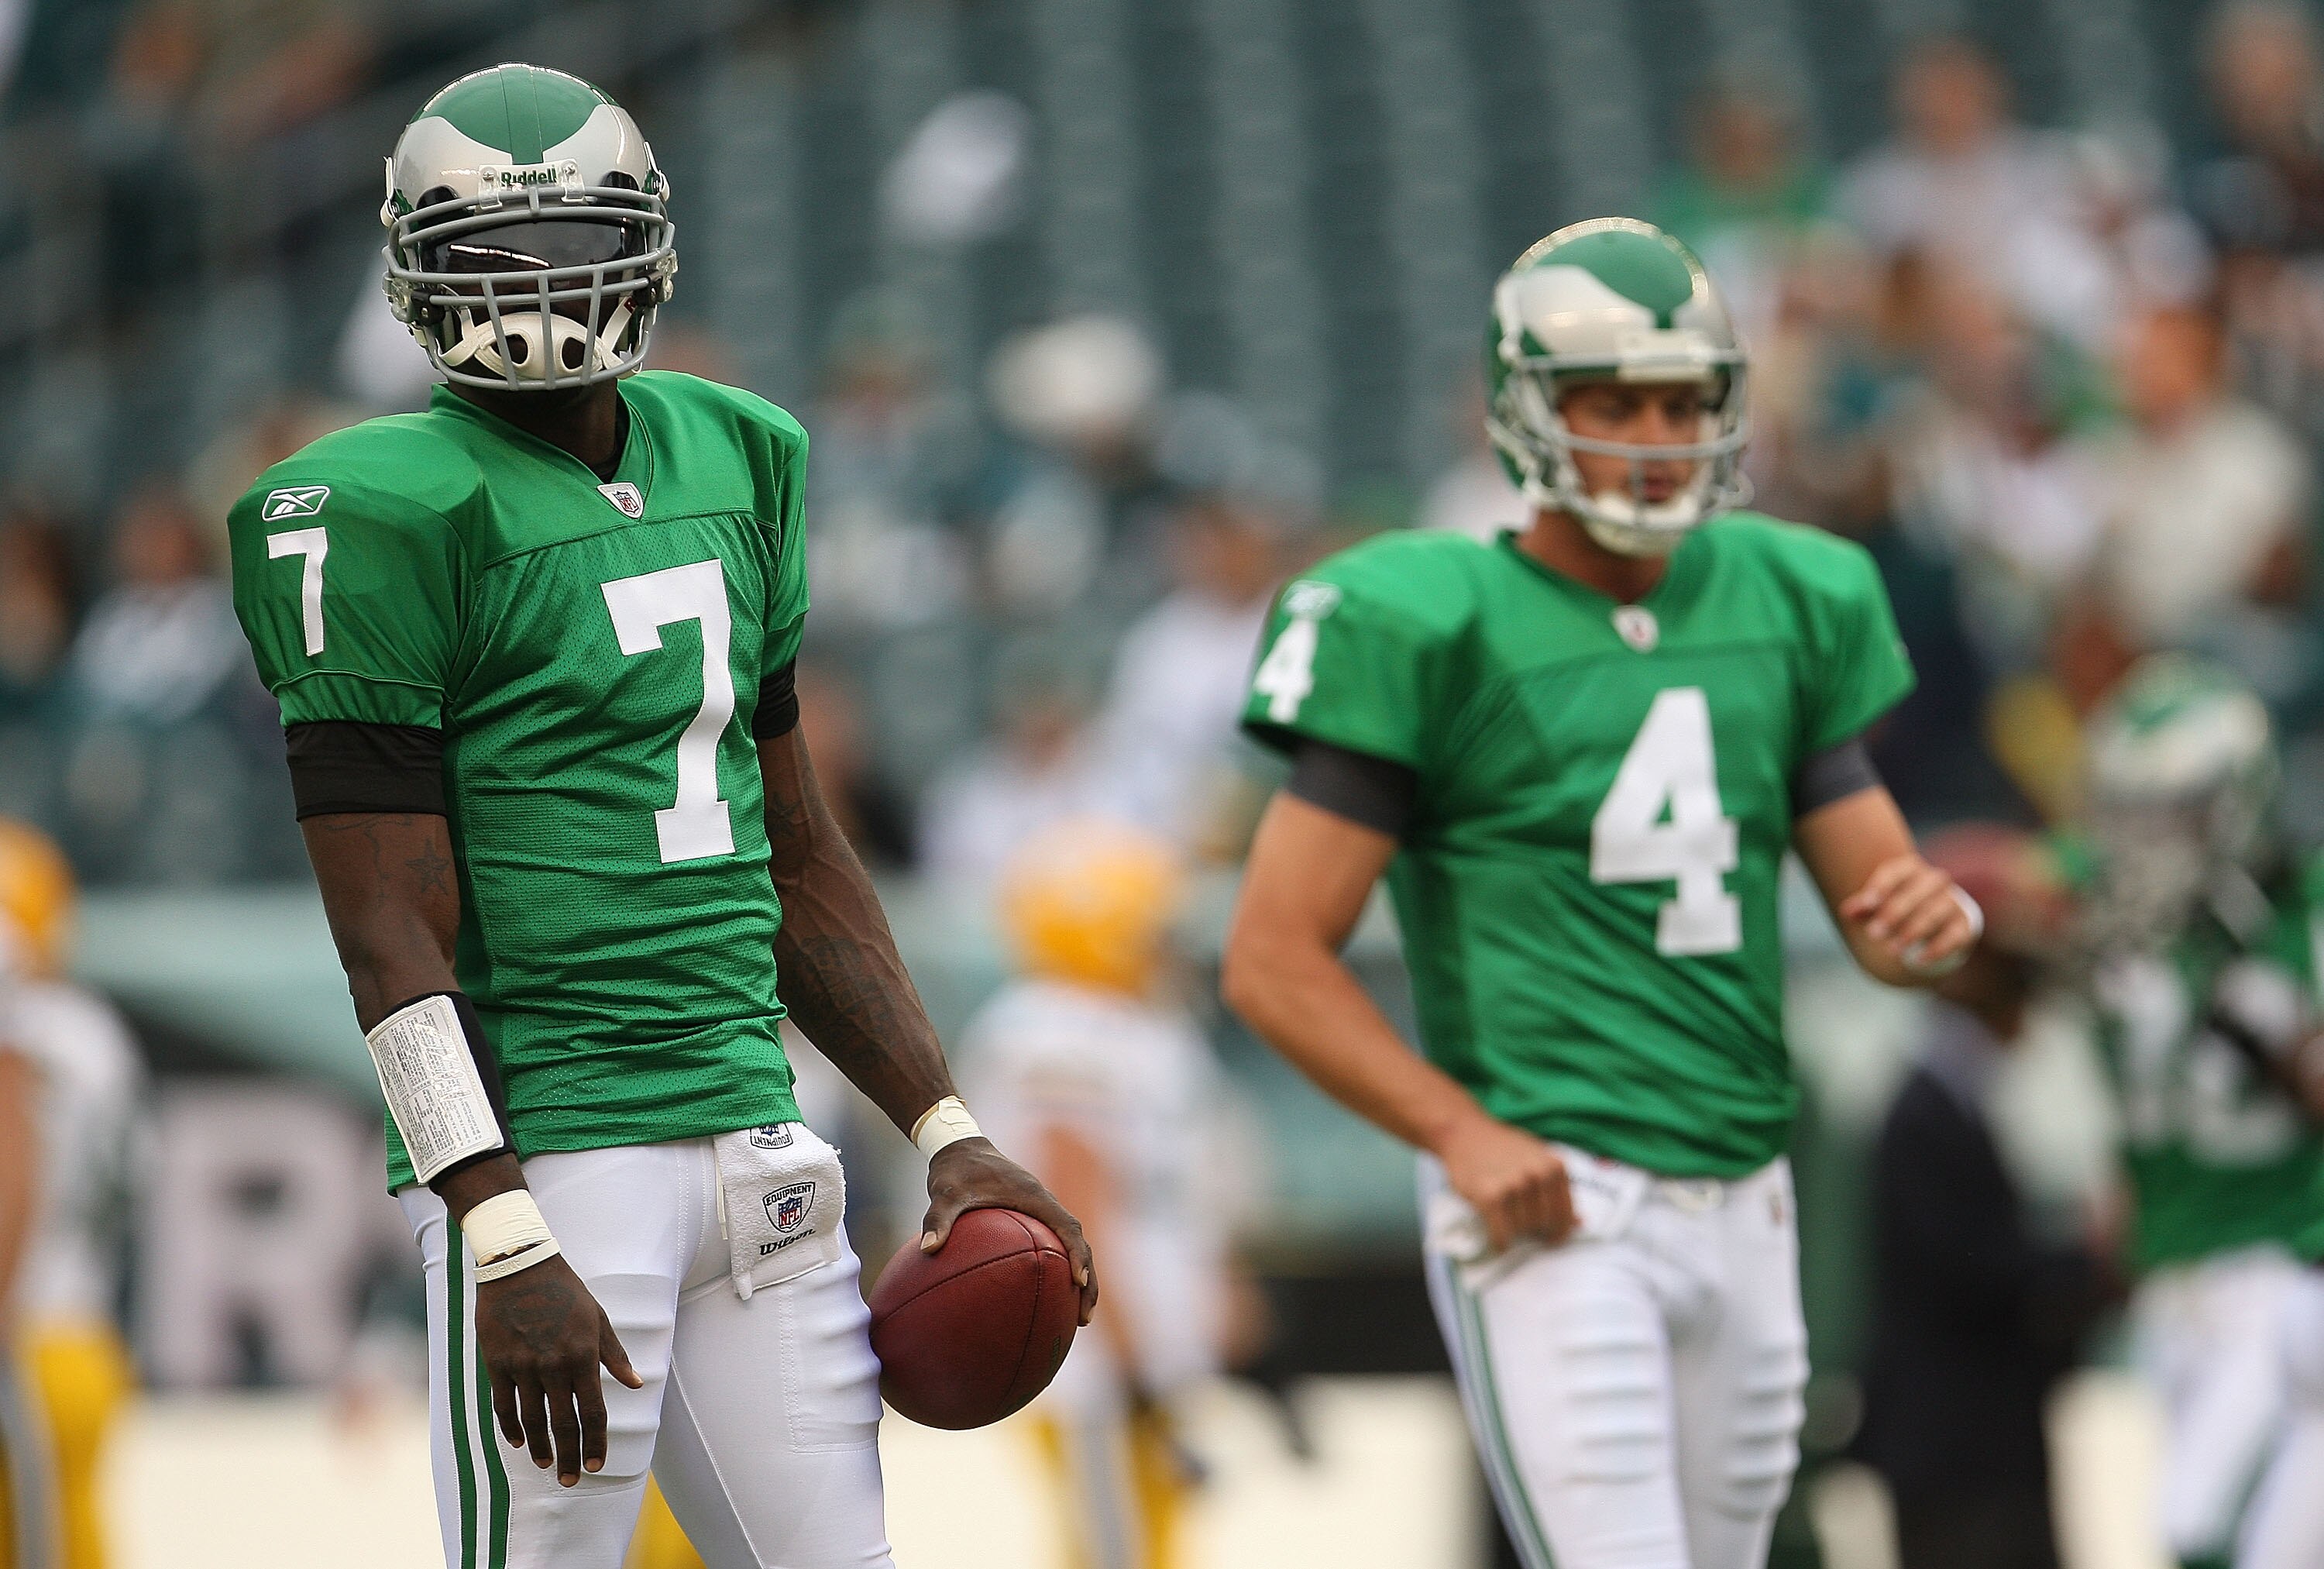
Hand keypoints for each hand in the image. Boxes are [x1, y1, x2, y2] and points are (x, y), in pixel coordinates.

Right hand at [476, 1253, 642, 1486]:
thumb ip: (614, 1355)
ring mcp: (522, 1367)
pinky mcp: (497, 1364)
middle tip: (573, 1480)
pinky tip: (518, 1443)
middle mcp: (553, 1366)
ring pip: (532, 1420)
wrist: (519, 1266)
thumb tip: (636, 1385)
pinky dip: (511, 1428)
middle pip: (562, 1424)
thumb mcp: (598, 1318)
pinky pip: (504, 1405)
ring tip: (546, 1465)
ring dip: (540, 1448)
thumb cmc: (565, 1291)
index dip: (596, 1442)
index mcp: (582, 1356)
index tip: (598, 1465)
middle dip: (570, 1456)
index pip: (593, 1411)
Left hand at [923, 1137, 1098, 1324]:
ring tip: (1077, 1317)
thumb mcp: (945, 1192)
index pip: (1068, 1228)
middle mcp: (1045, 1205)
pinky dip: (1061, 1270)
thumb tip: (928, 1249)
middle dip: (1088, 1280)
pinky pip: (1055, 1245)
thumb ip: (937, 1218)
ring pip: (1071, 1246)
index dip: (1077, 1255)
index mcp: (1035, 1197)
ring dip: (1080, 1278)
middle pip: (1079, 1243)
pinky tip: (1047, 1296)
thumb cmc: (956, 1170)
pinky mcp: (1034, 1218)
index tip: (1078, 1282)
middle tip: (1084, 1317)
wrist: (961, 1148)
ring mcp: (1042, 1212)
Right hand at [1436, 1113, 1574, 1252]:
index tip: (1549, 1237)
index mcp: (1555, 1167)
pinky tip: (1497, 1238)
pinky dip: (1499, 1241)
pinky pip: (1501, 1234)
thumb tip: (1580, 1224)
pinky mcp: (1490, 1195)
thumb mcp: (1537, 1160)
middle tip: (1518, 1222)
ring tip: (1504, 1219)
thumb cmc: (1503, 1148)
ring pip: (1522, 1231)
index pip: (1566, 1216)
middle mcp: (1538, 1175)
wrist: (1464, 1132)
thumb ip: (1557, 1190)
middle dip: (1533, 1230)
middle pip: (1544, 1225)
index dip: (1558, 1231)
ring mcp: (1514, 1185)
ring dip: (1513, 1232)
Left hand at [1840, 854, 1976, 975]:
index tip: (1866, 904)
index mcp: (1911, 869)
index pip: (1896, 872)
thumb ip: (1864, 906)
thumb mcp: (1879, 904)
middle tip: (1873, 934)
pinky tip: (1919, 960)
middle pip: (1916, 893)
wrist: (1934, 922)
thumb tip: (1847, 911)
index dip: (1881, 886)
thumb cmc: (1898, 907)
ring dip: (1912, 931)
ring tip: (1891, 950)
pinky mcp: (1964, 924)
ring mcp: (1952, 902)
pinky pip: (1954, 935)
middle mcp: (1934, 881)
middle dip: (1894, 913)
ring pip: (1934, 913)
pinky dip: (1937, 948)